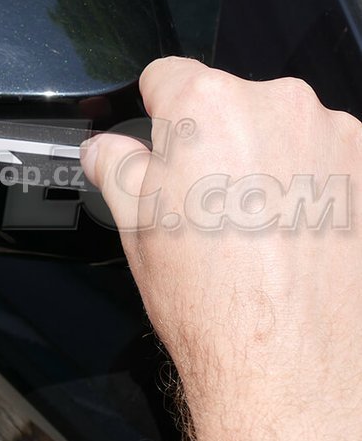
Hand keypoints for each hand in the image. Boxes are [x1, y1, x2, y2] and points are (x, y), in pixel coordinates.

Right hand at [82, 57, 361, 440]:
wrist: (287, 367)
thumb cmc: (212, 300)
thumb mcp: (135, 225)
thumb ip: (115, 167)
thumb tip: (105, 150)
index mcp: (206, 107)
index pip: (167, 74)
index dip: (154, 109)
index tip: (157, 139)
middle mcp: (277, 105)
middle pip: (229, 102)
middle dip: (212, 139)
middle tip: (201, 202)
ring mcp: (335, 137)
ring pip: (280, 130)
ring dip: (264, 160)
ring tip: (251, 228)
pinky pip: (325, 159)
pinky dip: (308, 184)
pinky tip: (291, 237)